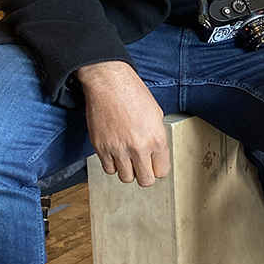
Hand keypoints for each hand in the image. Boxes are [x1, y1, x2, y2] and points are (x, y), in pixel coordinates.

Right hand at [76, 60, 170, 186]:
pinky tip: (115, 154)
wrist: (109, 83)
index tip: (154, 165)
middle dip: (145, 175)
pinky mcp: (101, 148)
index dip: (158, 169)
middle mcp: (138, 147)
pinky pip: (109, 169)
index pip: (162, 171)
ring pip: (126, 178)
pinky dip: (113, 165)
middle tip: (141, 167)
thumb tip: (156, 152)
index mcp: (156, 138)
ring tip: (128, 159)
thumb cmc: (132, 93)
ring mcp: (118, 149)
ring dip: (128, 171)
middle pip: (145, 180)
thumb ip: (157, 136)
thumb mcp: (156, 113)